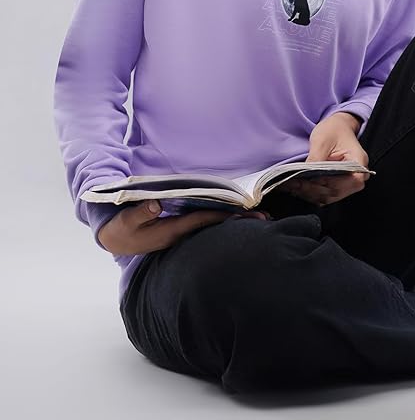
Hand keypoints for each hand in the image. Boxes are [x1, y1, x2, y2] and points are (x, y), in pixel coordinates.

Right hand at [97, 201, 268, 254]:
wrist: (117, 240)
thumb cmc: (122, 230)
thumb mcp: (125, 222)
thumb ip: (139, 213)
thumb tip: (156, 204)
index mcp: (173, 231)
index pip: (203, 221)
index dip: (222, 215)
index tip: (243, 211)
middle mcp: (183, 233)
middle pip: (216, 226)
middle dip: (240, 222)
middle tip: (267, 218)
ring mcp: (184, 232)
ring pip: (214, 226)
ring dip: (236, 222)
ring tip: (261, 218)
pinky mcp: (182, 229)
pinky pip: (208, 224)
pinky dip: (224, 219)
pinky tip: (238, 217)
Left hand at [278, 114, 369, 206]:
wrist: (336, 127)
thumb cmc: (333, 130)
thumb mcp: (322, 140)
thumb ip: (316, 159)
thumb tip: (305, 175)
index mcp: (359, 161)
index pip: (351, 181)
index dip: (331, 183)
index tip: (312, 179)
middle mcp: (357, 176)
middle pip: (337, 191)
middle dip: (314, 189)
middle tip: (295, 184)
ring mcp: (348, 183)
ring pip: (329, 196)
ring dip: (310, 193)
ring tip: (293, 186)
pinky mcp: (337, 186)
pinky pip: (325, 195)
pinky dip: (311, 193)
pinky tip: (298, 188)